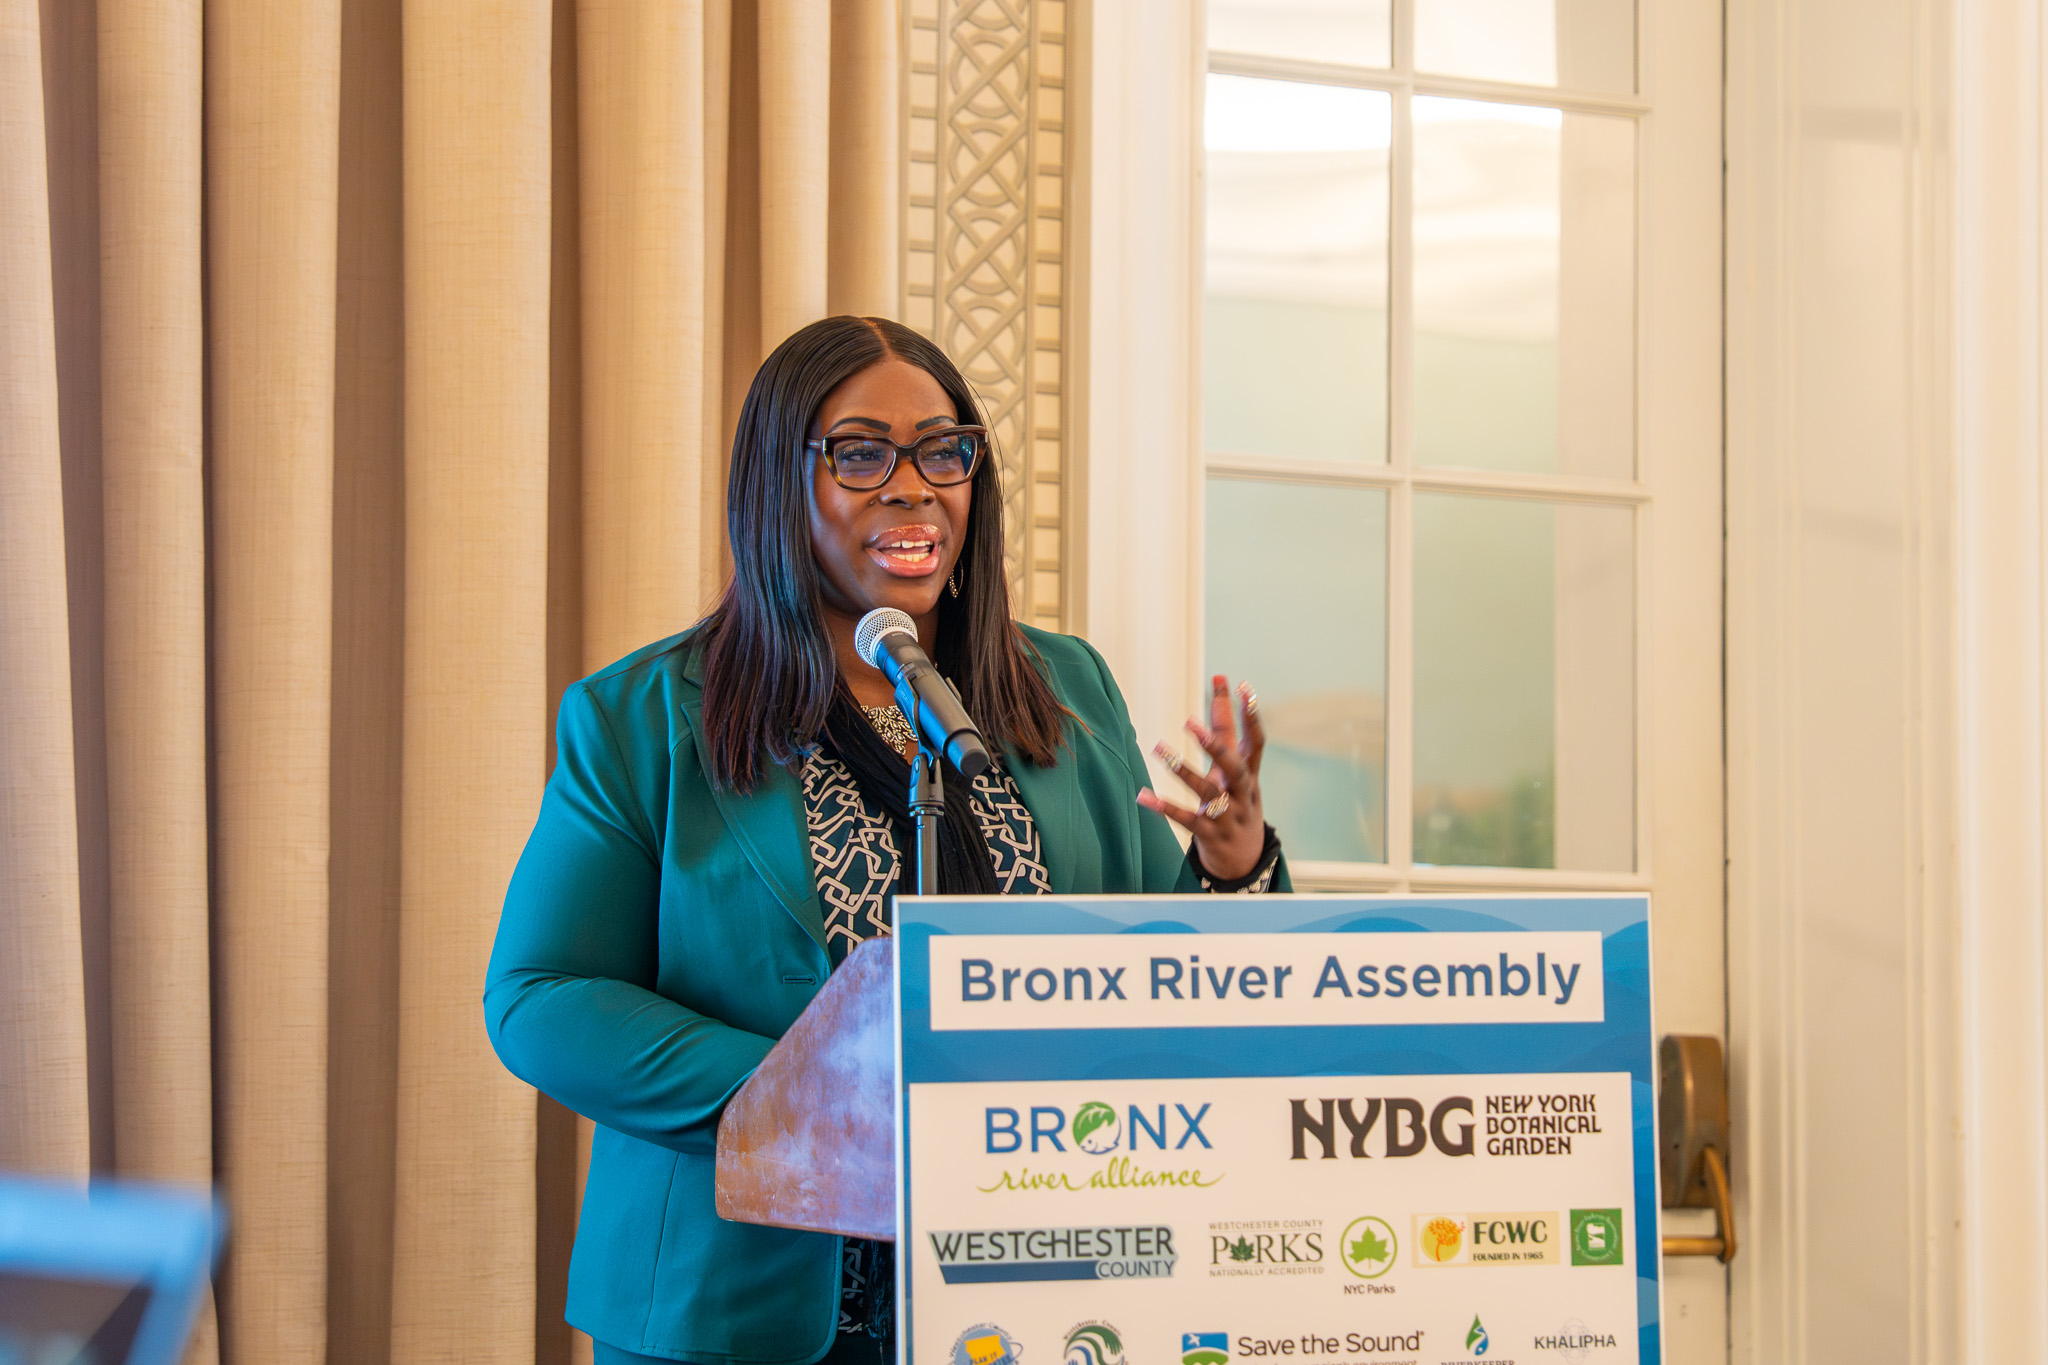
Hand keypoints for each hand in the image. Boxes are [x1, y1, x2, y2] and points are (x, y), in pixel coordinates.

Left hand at [1136, 675, 1266, 880]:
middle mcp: (1241, 795)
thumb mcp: (1238, 775)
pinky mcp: (1208, 834)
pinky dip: (1164, 807)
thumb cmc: (1238, 805)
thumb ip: (1227, 736)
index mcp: (1250, 777)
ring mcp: (1226, 816)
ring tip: (1159, 748)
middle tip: (1190, 722)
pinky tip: (1143, 796)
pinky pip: (1185, 819)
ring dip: (1182, 770)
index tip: (1238, 685)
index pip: (1255, 742)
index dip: (1250, 715)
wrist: (1245, 860)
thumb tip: (1221, 693)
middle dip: (1215, 745)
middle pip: (1234, 767)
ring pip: (1206, 792)